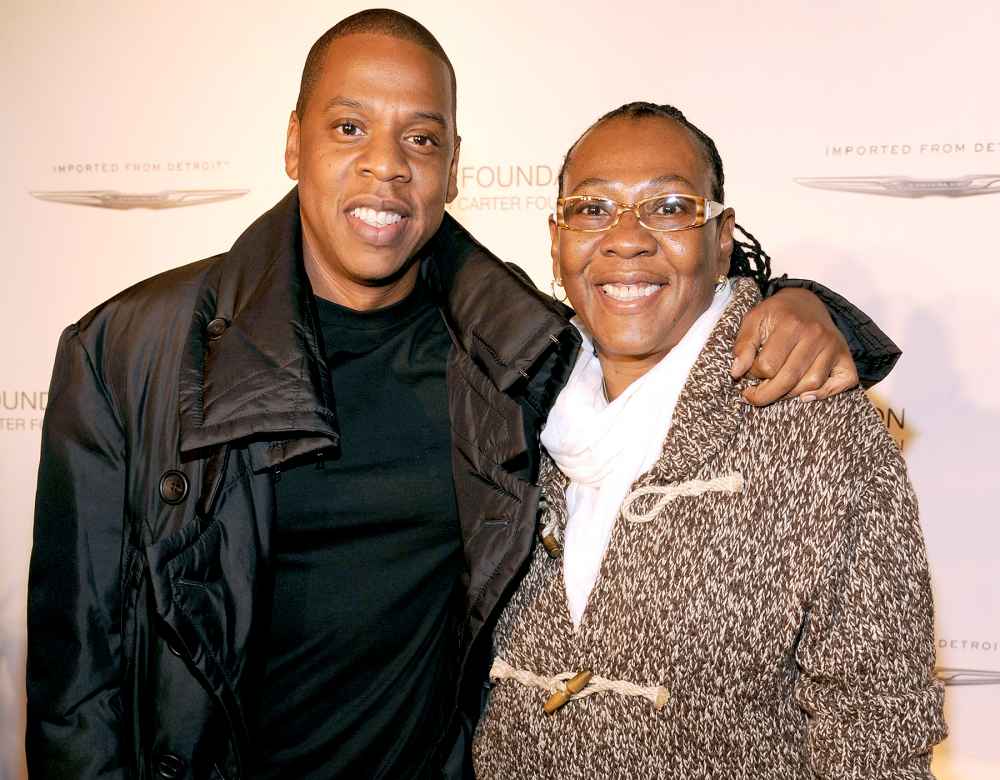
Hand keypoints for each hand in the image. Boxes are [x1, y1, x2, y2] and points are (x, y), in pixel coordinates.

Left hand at [730, 287, 858, 405]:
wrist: (806, 302)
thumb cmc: (777, 314)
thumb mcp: (754, 320)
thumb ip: (743, 345)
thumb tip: (736, 372)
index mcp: (791, 324)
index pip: (767, 365)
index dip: (753, 373)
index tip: (750, 371)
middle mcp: (816, 335)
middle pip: (789, 379)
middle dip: (766, 394)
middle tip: (753, 396)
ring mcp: (833, 346)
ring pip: (811, 384)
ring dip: (790, 394)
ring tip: (776, 388)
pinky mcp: (846, 356)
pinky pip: (841, 384)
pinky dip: (824, 394)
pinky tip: (805, 395)